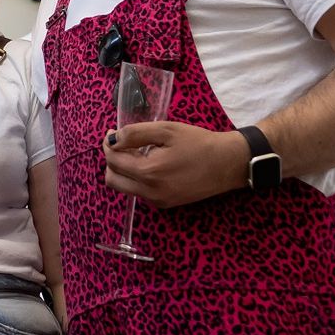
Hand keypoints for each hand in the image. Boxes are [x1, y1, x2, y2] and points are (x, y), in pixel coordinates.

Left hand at [101, 122, 248, 208]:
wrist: (227, 164)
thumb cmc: (198, 143)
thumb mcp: (166, 129)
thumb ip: (135, 133)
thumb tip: (113, 140)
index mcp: (149, 172)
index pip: (113, 161)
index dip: (108, 144)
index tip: (112, 132)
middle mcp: (150, 192)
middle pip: (113, 179)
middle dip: (111, 160)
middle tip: (120, 143)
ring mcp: (157, 201)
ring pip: (125, 188)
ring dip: (123, 170)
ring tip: (136, 151)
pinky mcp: (165, 204)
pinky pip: (140, 192)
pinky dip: (136, 178)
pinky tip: (150, 164)